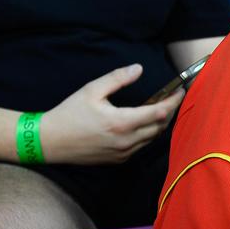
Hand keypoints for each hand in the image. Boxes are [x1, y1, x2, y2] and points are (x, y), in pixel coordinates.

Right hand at [39, 65, 183, 164]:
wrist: (49, 141)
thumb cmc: (69, 113)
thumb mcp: (92, 90)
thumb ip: (118, 78)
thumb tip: (139, 68)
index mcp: (122, 123)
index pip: (159, 113)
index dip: (173, 101)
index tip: (180, 91)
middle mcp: (126, 141)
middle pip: (160, 127)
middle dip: (169, 111)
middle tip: (171, 98)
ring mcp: (123, 153)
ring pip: (152, 138)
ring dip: (159, 124)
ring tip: (160, 108)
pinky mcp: (117, 160)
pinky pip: (141, 147)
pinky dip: (147, 134)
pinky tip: (144, 123)